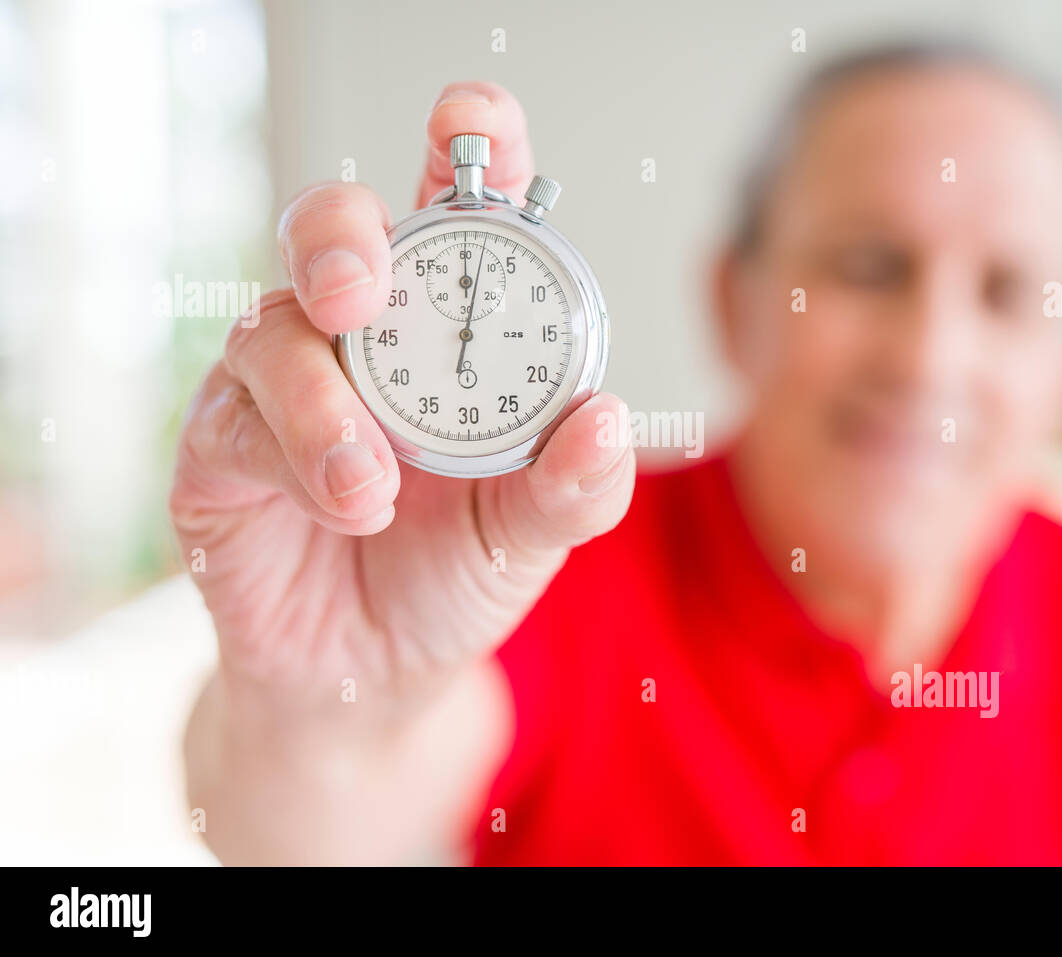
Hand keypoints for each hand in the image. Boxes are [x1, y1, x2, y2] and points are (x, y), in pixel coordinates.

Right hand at [170, 82, 634, 712]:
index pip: (457, 209)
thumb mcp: (534, 533)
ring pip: (276, 327)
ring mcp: (284, 384)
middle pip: (336, 230)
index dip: (466, 147)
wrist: (378, 673)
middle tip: (363, 287)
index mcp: (451, 327)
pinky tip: (350, 508)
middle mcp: (364, 336)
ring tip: (374, 486)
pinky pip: (238, 419)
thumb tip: (608, 420)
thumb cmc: (457, 572)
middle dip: (343, 235)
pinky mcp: (224, 447)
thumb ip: (575, 484)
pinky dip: (297, 457)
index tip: (466, 124)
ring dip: (323, 400)